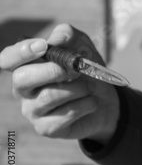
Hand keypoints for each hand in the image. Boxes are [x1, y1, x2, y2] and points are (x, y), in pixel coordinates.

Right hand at [0, 24, 119, 143]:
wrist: (107, 101)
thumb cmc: (87, 72)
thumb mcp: (82, 47)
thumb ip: (68, 36)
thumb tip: (57, 39)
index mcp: (26, 66)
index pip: (8, 59)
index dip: (20, 52)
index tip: (43, 46)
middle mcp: (23, 89)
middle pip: (22, 79)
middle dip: (53, 71)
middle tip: (77, 70)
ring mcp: (32, 111)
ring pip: (49, 96)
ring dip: (79, 88)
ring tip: (91, 87)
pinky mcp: (46, 128)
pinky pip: (65, 114)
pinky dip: (86, 105)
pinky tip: (91, 103)